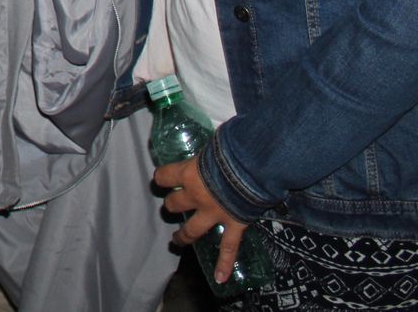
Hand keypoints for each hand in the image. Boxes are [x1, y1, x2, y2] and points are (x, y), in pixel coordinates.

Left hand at [154, 156, 247, 284]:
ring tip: (177, 239)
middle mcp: (197, 196)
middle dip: (173, 203)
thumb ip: (211, 149)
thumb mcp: (215, 144)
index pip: (164, 176)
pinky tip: (220, 277)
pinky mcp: (234, 226)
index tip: (163, 178)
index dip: (162, 177)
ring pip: (192, 229)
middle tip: (174, 204)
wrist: (255, 167)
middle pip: (174, 203)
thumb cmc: (234, 150)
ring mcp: (214, 214)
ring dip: (184, 235)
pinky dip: (225, 263)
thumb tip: (219, 140)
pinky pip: (229, 248)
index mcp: (189, 174)